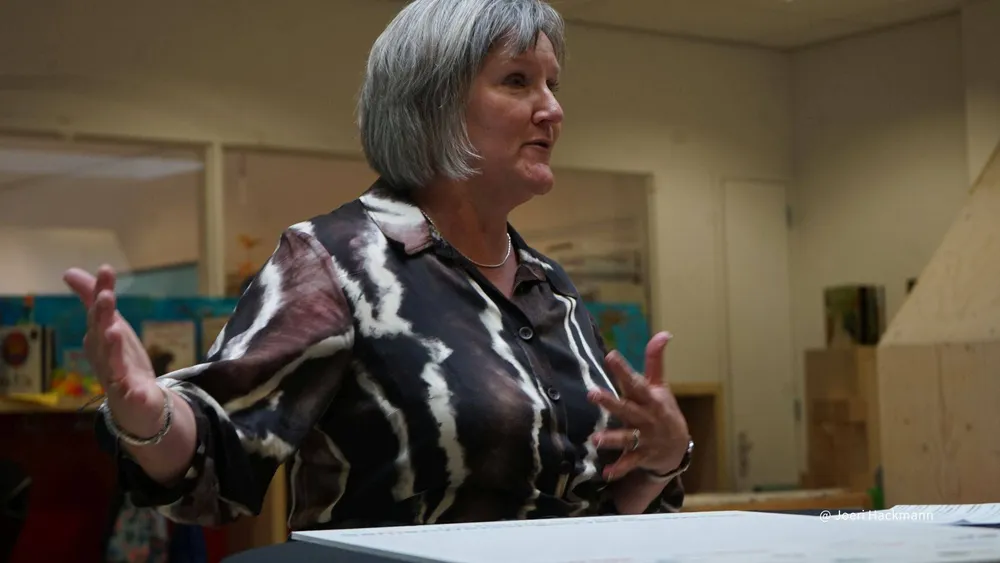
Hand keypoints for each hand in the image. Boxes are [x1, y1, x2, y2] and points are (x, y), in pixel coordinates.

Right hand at [63, 265, 162, 436]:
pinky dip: (135, 392)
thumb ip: (94, 299)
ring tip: (115, 331)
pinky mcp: (132, 397)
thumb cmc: (120, 360)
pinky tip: (139, 389)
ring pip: (112, 362)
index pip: (99, 311)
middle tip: (106, 296)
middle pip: (101, 334)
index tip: (106, 269)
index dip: (100, 291)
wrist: (134, 404)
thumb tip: (68, 272)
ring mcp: (117, 378)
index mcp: (99, 337)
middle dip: (102, 315)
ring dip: (112, 347)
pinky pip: (132, 394)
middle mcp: (103, 356)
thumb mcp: (111, 326)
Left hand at [588, 331, 689, 480]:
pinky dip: (618, 469)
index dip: (624, 370)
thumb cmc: (663, 409)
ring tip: (595, 439)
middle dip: (610, 402)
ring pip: (627, 438)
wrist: (678, 447)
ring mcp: (644, 438)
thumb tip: (664, 333)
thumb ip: (655, 360)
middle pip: (627, 408)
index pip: (636, 381)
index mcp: (649, 398)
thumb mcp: (660, 385)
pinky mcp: (641, 456)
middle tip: (592, 393)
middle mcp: (646, 417)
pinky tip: (605, 473)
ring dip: (612, 439)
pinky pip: (629, 463)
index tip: (611, 355)